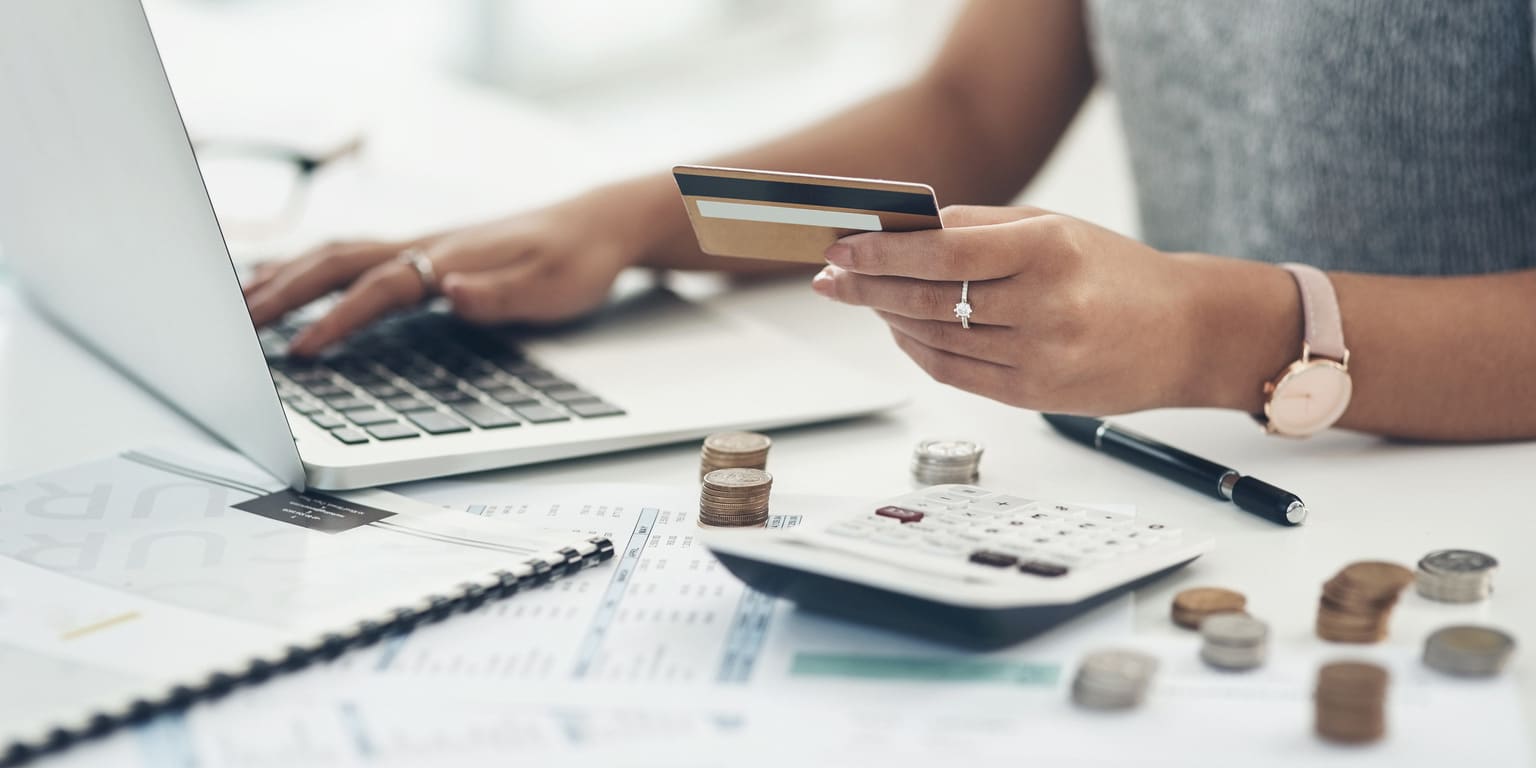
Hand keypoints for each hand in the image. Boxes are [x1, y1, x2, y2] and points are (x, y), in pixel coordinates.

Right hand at [242, 201, 638, 356]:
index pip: (379, 288)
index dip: (337, 319)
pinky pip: (353, 256)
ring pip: (337, 253)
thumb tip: (447, 293)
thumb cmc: (577, 260)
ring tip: (237, 306)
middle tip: (231, 329)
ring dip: (285, 276)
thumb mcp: (553, 289)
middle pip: (337, 262)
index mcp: (450, 256)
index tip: (300, 352)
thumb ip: (499, 296)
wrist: (599, 223)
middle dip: (281, 293)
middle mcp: (426, 244)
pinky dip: (310, 266)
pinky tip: (287, 280)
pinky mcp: (425, 250)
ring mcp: (422, 244)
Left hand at [810, 205, 1251, 414]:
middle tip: (831, 275)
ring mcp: (1039, 358)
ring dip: (888, 316)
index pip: (943, 254)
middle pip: (928, 300)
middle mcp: (1044, 306)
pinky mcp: (1034, 397)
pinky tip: (900, 328)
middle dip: (867, 287)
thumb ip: (977, 228)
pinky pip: (954, 373)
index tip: (841, 247)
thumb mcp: (1054, 227)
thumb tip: (902, 232)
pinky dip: (918, 349)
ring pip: (935, 338)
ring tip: (864, 295)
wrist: (1188, 334)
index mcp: (1049, 250)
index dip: (882, 252)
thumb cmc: (1117, 271)